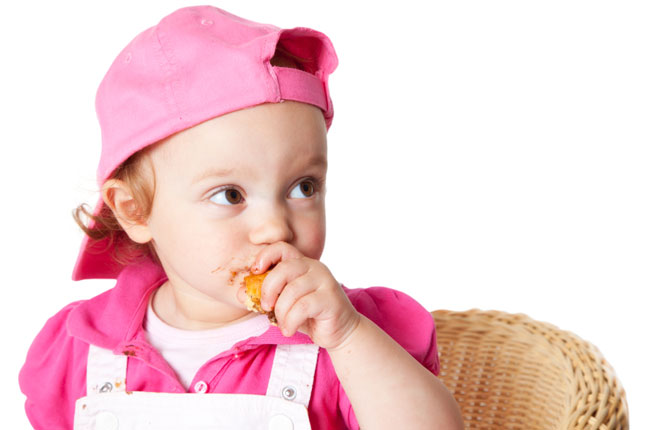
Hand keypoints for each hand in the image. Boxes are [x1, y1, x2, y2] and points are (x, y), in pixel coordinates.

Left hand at [244, 241, 360, 349]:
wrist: (339, 331)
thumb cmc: (309, 315)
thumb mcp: (283, 305)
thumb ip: (264, 297)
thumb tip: (240, 293)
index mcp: (301, 264)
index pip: (282, 248)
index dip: (265, 256)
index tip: (255, 273)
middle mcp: (314, 267)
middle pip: (284, 268)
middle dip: (268, 289)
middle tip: (265, 306)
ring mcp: (325, 281)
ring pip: (292, 291)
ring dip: (281, 312)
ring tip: (282, 324)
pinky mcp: (331, 298)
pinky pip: (303, 307)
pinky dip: (291, 321)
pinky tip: (290, 330)